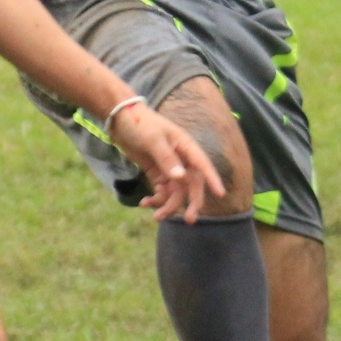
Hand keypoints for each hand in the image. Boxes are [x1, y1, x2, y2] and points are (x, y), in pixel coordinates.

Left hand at [108, 102, 227, 223]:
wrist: (119, 120)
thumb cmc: (139, 123)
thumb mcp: (152, 139)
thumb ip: (166, 158)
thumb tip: (181, 177)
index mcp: (185, 146)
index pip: (202, 165)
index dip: (212, 179)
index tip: (221, 194)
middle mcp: (181, 159)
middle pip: (191, 184)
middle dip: (191, 202)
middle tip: (189, 220)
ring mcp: (169, 167)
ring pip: (175, 192)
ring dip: (168, 206)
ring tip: (156, 217)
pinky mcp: (157, 173)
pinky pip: (162, 191)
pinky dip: (155, 200)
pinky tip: (144, 203)